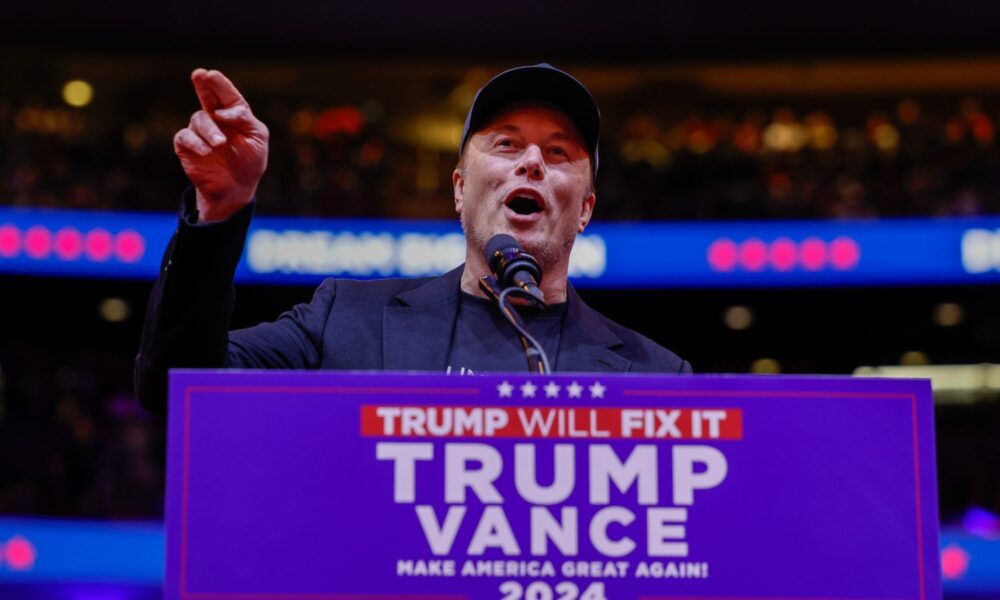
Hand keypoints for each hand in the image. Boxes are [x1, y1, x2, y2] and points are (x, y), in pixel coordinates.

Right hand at [173, 69, 268, 222]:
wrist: (236, 187)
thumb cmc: (249, 161)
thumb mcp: (257, 138)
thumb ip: (244, 119)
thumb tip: (222, 111)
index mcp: (235, 115)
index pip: (228, 95)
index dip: (220, 84)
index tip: (212, 74)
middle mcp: (216, 119)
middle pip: (207, 97)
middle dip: (203, 85)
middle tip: (199, 74)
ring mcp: (200, 132)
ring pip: (199, 119)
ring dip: (210, 130)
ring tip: (220, 143)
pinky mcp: (187, 146)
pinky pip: (185, 137)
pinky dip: (196, 142)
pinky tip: (207, 150)